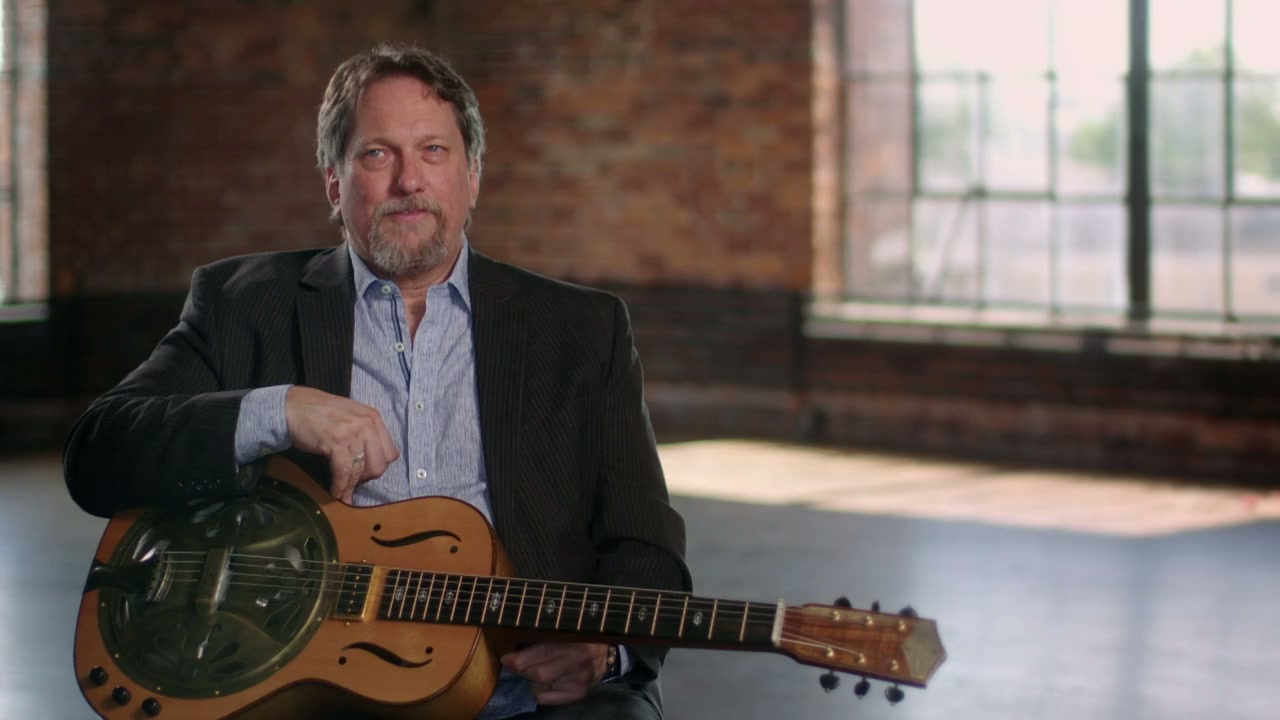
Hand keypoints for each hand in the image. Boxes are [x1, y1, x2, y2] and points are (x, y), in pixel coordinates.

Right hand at [284, 386, 399, 502]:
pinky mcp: (335, 442)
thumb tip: (393, 456)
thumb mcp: (353, 417)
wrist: (294, 406)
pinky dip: (340, 486)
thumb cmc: (322, 413)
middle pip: (378, 465)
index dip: (378, 467)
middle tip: (353, 482)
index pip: (389, 453)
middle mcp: (367, 424)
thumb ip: (372, 434)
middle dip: (366, 478)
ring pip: (359, 470)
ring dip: (350, 486)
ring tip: (344, 494)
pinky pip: (343, 471)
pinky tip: (336, 492)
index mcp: (374, 418)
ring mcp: (352, 432)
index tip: (366, 474)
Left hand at [500, 642, 608, 705]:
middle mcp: (579, 662)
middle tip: (516, 664)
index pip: (542, 653)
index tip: (506, 659)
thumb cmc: (578, 637)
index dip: (520, 659)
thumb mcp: (563, 630)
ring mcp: (579, 680)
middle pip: (539, 674)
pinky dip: (538, 690)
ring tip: (535, 669)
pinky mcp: (578, 694)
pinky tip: (543, 682)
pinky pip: (545, 698)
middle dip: (522, 670)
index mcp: (575, 640)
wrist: (604, 652)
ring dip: (530, 679)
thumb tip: (515, 649)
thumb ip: (543, 636)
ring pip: (539, 687)